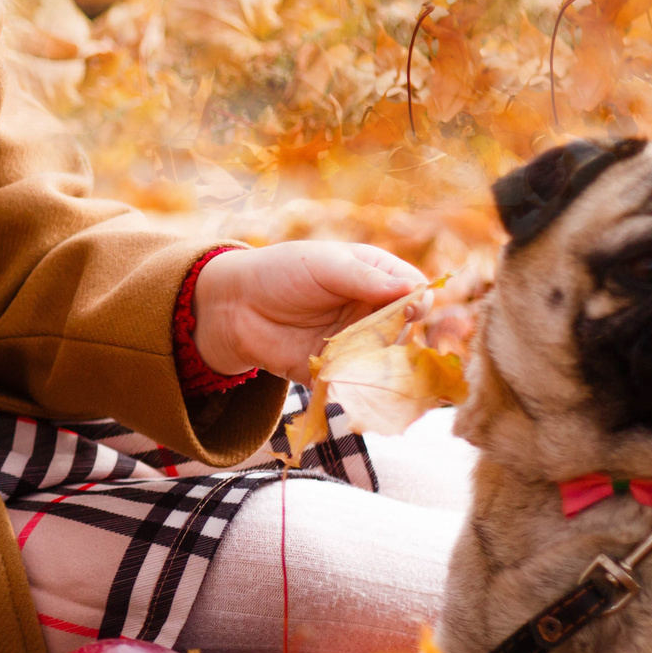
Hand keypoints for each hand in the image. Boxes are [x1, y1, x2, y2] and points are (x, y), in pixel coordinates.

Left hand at [190, 242, 425, 384]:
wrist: (234, 307)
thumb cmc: (280, 272)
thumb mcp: (324, 264)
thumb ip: (365, 278)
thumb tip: (414, 289)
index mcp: (376, 278)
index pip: (415, 291)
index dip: (417, 301)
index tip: (407, 310)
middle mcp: (372, 312)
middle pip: (406, 331)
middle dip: (397, 337)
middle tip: (377, 338)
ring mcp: (356, 344)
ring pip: (386, 362)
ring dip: (379, 365)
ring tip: (358, 360)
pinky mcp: (336, 372)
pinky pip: (357, 385)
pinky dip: (357, 388)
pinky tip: (348, 383)